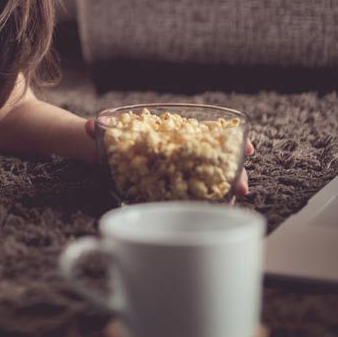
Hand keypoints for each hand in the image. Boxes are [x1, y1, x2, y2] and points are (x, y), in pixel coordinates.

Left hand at [84, 120, 254, 196]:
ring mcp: (175, 170)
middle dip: (231, 169)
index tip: (245, 146)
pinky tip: (214, 209)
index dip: (227, 138)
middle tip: (242, 185)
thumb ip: (99, 129)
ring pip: (208, 177)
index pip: (204, 132)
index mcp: (169, 132)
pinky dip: (205, 201)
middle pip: (212, 157)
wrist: (95, 149)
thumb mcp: (105, 131)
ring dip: (223, 187)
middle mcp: (178, 149)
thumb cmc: (106, 136)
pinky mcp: (167, 190)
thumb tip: (92, 127)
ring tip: (232, 200)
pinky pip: (191, 195)